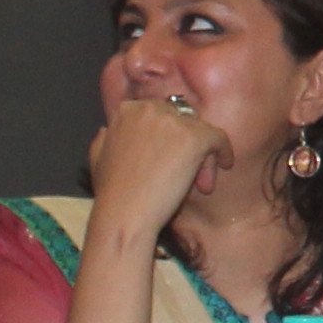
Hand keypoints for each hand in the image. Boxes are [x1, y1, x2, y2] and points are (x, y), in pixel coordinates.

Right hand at [87, 89, 228, 233]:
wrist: (124, 214)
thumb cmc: (111, 194)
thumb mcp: (97, 159)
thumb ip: (104, 140)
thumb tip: (108, 130)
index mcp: (128, 110)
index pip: (160, 113)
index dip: (167, 136)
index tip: (168, 159)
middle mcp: (150, 108)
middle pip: (182, 119)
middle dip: (185, 144)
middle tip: (186, 173)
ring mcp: (173, 121)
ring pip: (200, 130)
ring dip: (202, 154)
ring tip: (199, 181)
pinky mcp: (194, 137)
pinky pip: (218, 138)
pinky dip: (223, 152)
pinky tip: (225, 165)